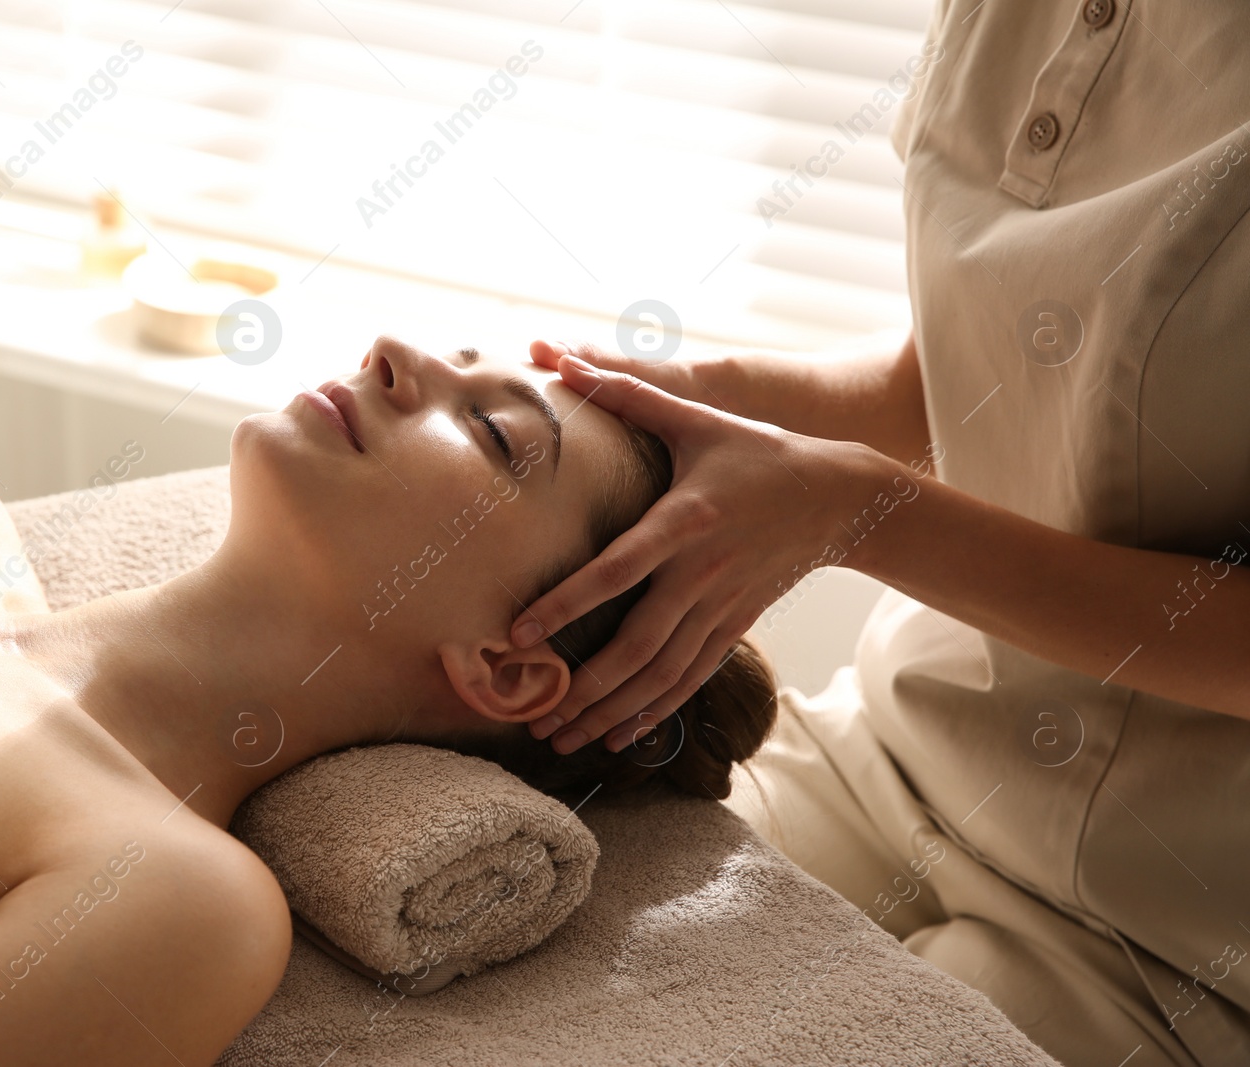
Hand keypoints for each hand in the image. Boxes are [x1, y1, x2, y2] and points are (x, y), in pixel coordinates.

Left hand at [514, 349, 871, 754]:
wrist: (841, 498)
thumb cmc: (756, 453)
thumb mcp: (696, 419)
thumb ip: (626, 392)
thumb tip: (562, 357)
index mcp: (684, 521)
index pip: (617, 570)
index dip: (568, 605)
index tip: (520, 636)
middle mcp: (701, 572)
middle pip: (638, 644)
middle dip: (585, 687)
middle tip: (537, 716)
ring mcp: (721, 607)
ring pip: (663, 674)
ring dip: (612, 711)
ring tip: (565, 738)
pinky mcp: (736, 626)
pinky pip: (691, 679)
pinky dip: (654, 712)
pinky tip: (619, 736)